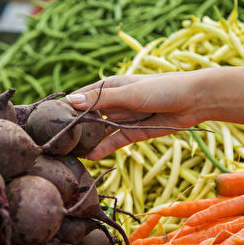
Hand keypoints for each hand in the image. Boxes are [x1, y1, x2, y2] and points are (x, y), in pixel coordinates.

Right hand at [66, 72, 208, 159]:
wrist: (195, 101)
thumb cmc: (163, 88)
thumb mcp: (130, 93)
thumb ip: (102, 100)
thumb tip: (72, 102)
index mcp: (110, 86)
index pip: (82, 96)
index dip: (66, 106)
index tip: (47, 119)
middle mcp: (114, 103)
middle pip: (88, 116)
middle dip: (74, 127)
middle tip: (55, 142)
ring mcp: (124, 119)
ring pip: (100, 131)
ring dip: (87, 141)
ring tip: (69, 154)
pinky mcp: (134, 134)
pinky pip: (115, 142)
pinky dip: (104, 149)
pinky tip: (90, 157)